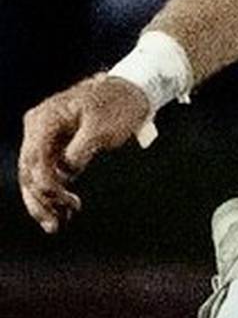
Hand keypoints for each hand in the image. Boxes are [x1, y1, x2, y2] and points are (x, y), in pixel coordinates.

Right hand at [18, 74, 153, 233]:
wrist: (129, 93)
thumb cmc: (117, 106)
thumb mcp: (102, 127)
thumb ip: (81, 149)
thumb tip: (65, 173)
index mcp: (45, 119)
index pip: (34, 155)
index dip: (42, 181)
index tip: (57, 198)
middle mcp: (37, 128)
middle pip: (28, 170)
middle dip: (40, 199)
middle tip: (56, 223)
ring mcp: (43, 138)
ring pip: (33, 176)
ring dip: (43, 202)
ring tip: (57, 224)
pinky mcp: (54, 148)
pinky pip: (46, 173)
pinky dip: (53, 193)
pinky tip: (64, 210)